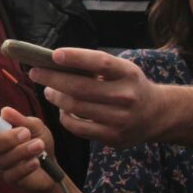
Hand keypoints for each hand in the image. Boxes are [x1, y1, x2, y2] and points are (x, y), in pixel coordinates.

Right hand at [0, 107, 59, 192]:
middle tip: (25, 133)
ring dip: (21, 152)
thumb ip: (21, 120)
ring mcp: (0, 166)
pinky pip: (11, 174)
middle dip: (5, 140)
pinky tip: (36, 161)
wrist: (54, 166)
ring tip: (39, 145)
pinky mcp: (10, 179)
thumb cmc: (40, 142)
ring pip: (1, 160)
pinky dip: (25, 167)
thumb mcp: (35, 127)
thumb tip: (5, 111)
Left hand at [29, 48, 161, 147]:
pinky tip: (63, 109)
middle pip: (80, 88)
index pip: (101, 62)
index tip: (54, 54)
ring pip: (75, 108)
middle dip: (52, 79)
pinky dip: (64, 117)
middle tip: (35, 73)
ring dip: (55, 98)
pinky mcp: (113, 138)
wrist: (156, 114)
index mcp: (129, 74)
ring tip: (49, 91)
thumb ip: (95, 66)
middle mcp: (127, 96)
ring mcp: (120, 120)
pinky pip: (77, 128)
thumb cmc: (129, 86)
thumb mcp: (121, 70)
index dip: (76, 57)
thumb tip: (55, 62)